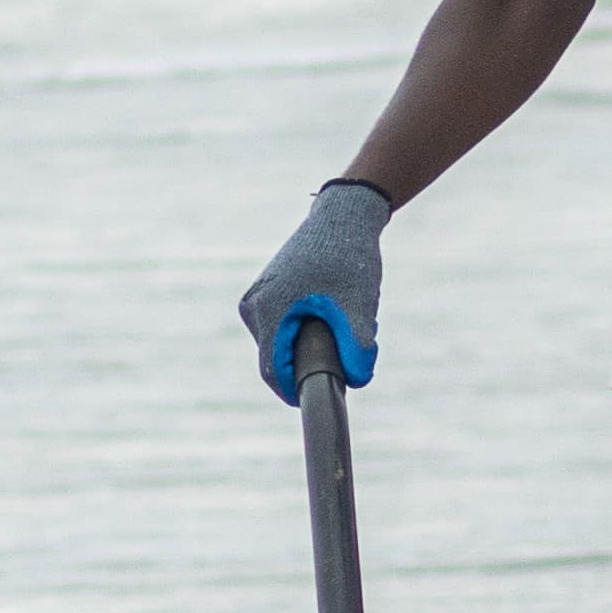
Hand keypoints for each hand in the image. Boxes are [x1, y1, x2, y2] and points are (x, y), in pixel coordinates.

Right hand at [243, 178, 389, 400]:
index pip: (272, 372)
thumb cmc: (348, 259)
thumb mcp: (358, 305)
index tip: (323, 395)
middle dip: (312, 360)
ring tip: (344, 317)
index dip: (296, 391)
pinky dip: (307, 326)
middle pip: (279, 357)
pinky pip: (284, 323)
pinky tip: (333, 307)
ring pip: (283, 340)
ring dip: (311, 342)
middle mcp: (253, 307)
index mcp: (267, 313)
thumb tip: (357, 379)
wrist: (342, 216)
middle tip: (348, 348)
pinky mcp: (266, 290)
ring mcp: (257, 297)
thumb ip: (358, 346)